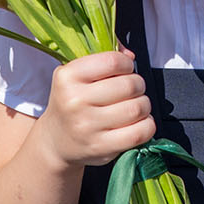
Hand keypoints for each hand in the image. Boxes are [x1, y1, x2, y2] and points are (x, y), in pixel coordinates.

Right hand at [34, 50, 154, 168]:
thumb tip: (129, 55)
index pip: (112, 61)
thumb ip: (103, 58)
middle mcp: (75, 102)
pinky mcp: (102, 147)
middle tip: (132, 90)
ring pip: (138, 108)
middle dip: (138, 85)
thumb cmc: (71, 102)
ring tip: (134, 106)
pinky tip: (137, 122)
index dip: (126, 64)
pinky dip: (147, 125)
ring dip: (143, 105)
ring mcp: (88, 127)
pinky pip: (140, 132)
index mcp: (67, 78)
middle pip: (129, 85)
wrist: (56, 141)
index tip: (125, 69)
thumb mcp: (75, 74)